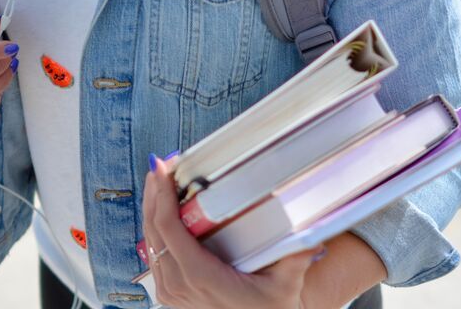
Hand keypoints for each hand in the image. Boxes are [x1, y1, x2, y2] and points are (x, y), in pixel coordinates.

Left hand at [142, 155, 323, 308]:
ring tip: (159, 181)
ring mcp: (171, 292)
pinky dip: (156, 229)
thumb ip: (296, 257)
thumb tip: (311, 230)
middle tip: (159, 165)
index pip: (169, 228)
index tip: (162, 169)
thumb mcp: (285, 285)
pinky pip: (155, 255)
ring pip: (150, 242)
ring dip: (152, 209)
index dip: (162, 195)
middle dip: (153, 193)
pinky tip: (163, 212)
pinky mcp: (170, 293)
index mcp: (201, 277)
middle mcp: (179, 285)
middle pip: (153, 229)